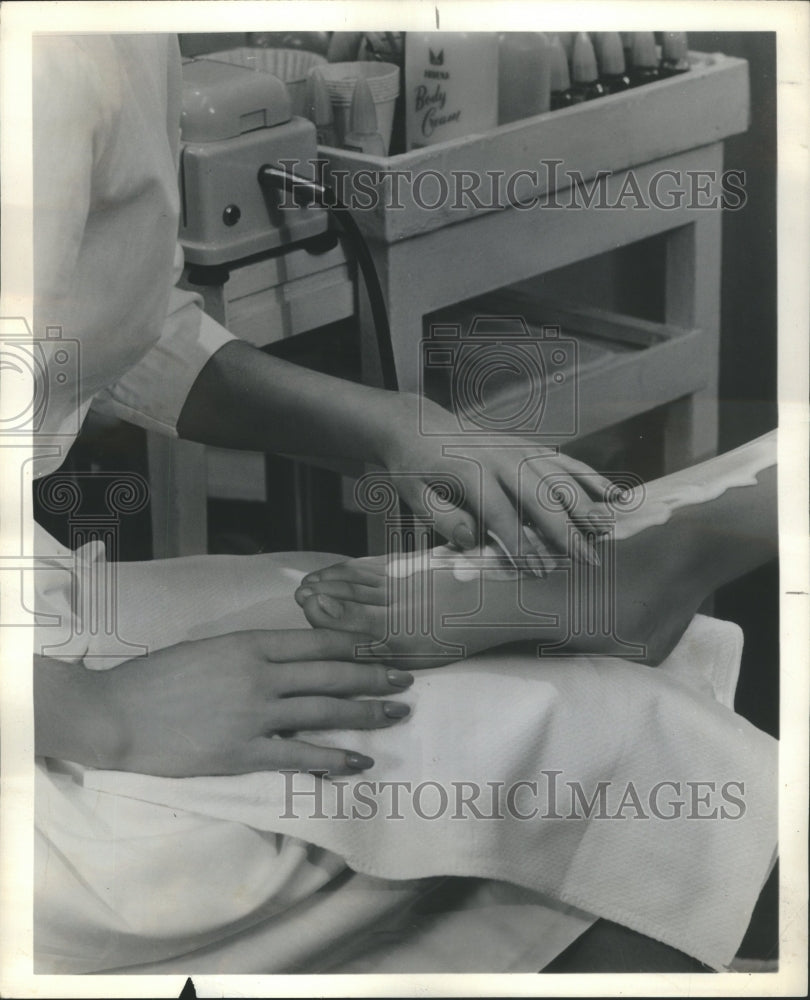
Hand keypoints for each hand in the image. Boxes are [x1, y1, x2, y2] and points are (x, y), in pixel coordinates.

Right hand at [47, 630, 412, 776]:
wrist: (119, 714)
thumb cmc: (160, 677)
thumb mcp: (211, 649)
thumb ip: (252, 654)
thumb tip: (292, 660)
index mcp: (251, 645)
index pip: (318, 642)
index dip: (356, 647)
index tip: (382, 650)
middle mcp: (261, 676)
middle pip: (331, 675)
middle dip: (373, 678)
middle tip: (405, 680)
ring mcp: (255, 715)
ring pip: (324, 712)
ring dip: (366, 713)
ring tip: (396, 713)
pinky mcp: (244, 753)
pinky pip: (299, 755)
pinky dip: (333, 758)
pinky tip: (360, 760)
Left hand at [377, 394, 611, 568]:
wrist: (417, 427)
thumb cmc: (414, 468)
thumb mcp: (414, 495)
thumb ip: (444, 519)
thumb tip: (474, 539)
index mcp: (470, 472)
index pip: (502, 516)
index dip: (522, 546)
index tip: (541, 571)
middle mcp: (501, 457)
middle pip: (541, 496)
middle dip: (567, 530)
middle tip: (589, 560)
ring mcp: (519, 449)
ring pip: (561, 476)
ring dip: (587, 504)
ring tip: (608, 530)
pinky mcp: (529, 447)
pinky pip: (566, 462)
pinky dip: (592, 477)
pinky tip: (615, 495)